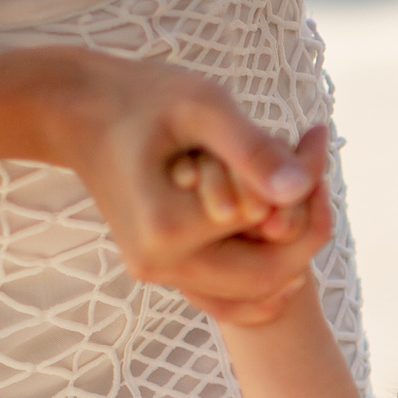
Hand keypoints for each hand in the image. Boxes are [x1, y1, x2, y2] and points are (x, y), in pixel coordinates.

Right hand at [40, 50, 329, 309]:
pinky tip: (282, 240)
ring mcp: (159, 275)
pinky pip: (228, 300)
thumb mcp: (203, 106)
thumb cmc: (142, 97)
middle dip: (306, 228)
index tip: (314, 135)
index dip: (307, 182)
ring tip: (303, 197)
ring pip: (254, 292)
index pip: (272, 221)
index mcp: (168, 226)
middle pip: (269, 273)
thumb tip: (301, 189)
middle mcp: (160, 264)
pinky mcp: (163, 273)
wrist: (79, 114)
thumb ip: (252, 149)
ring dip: (289, 251)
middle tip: (318, 178)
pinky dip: (264, 280)